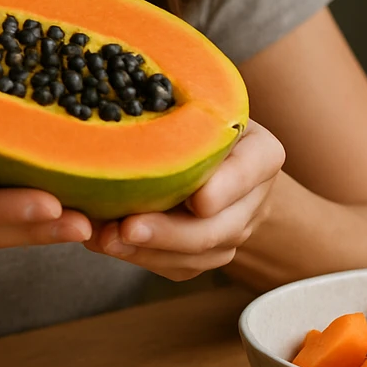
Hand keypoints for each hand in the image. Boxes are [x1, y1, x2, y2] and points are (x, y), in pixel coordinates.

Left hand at [84, 121, 284, 280]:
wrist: (211, 150)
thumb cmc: (196, 114)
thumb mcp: (197, 99)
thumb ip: (177, 101)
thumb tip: (127, 105)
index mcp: (261, 154)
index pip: (252, 169)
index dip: (226, 187)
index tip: (197, 201)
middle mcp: (254, 199)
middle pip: (218, 228)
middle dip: (169, 232)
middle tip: (126, 227)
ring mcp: (232, 233)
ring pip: (195, 256)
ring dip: (146, 251)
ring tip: (105, 239)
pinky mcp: (205, 255)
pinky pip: (175, 267)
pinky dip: (138, 257)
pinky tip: (104, 242)